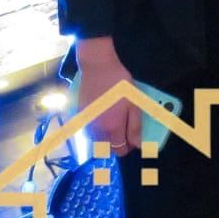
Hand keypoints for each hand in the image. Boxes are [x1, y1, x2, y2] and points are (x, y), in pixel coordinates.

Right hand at [75, 36, 135, 156]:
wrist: (98, 67)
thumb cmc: (120, 84)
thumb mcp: (135, 104)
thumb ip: (135, 127)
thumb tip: (138, 145)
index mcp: (112, 128)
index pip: (119, 150)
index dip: (129, 147)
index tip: (135, 140)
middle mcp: (96, 129)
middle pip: (106, 148)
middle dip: (117, 143)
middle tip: (126, 130)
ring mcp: (86, 122)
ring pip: (96, 140)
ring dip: (106, 138)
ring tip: (116, 123)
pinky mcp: (80, 114)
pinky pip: (89, 130)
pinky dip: (97, 129)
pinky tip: (104, 117)